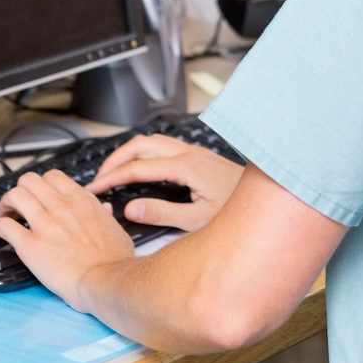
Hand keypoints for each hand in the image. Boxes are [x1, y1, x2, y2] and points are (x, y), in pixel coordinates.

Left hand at [0, 169, 133, 308]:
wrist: (106, 281)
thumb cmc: (114, 261)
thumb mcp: (116, 230)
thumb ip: (105, 215)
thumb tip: (103, 208)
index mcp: (82, 201)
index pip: (53, 177)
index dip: (41, 185)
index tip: (38, 197)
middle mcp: (62, 207)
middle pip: (29, 180)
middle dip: (20, 190)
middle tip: (18, 205)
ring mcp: (45, 224)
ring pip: (14, 195)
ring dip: (5, 204)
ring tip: (5, 214)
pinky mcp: (30, 245)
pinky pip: (4, 226)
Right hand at [85, 134, 242, 231]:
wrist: (268, 199)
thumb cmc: (238, 213)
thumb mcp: (198, 221)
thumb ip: (162, 214)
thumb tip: (131, 208)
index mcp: (186, 167)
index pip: (136, 167)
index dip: (111, 178)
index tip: (94, 189)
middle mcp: (189, 153)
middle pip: (139, 144)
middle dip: (114, 160)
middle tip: (98, 179)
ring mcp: (194, 152)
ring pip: (151, 141)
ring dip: (128, 153)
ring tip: (113, 172)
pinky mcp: (199, 156)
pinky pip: (163, 146)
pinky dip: (143, 153)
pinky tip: (141, 168)